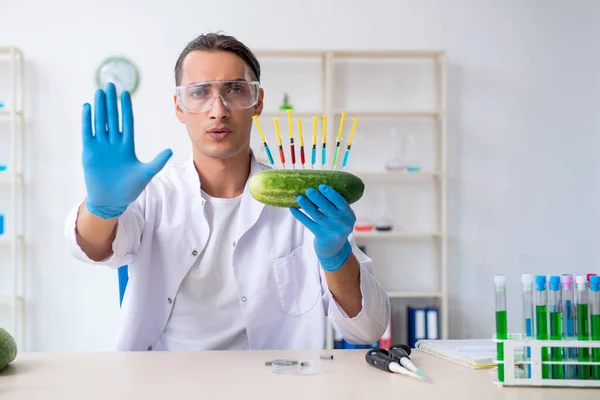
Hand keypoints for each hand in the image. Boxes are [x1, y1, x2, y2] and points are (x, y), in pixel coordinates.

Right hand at [82, 82, 171, 218]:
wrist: (111, 201)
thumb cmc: (129, 189)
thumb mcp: (146, 173)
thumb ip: (157, 161)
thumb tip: (170, 150)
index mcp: (127, 146)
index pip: (127, 122)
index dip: (126, 108)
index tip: (126, 93)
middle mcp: (113, 143)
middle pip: (112, 118)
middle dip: (111, 102)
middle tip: (110, 84)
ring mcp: (101, 147)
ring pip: (100, 122)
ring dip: (99, 107)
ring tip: (99, 92)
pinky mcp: (89, 152)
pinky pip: (88, 132)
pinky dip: (88, 120)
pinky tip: (88, 107)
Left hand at [290, 184, 355, 271]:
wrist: (335, 249)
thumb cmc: (337, 225)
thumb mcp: (343, 216)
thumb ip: (337, 205)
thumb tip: (319, 186)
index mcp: (349, 215)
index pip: (341, 203)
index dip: (331, 194)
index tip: (322, 186)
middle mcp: (342, 223)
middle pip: (328, 209)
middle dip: (318, 199)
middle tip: (309, 190)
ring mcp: (331, 231)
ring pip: (317, 216)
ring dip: (307, 206)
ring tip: (299, 197)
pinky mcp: (321, 236)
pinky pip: (309, 224)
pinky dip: (300, 216)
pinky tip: (293, 209)